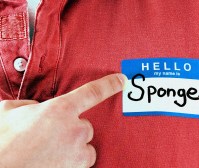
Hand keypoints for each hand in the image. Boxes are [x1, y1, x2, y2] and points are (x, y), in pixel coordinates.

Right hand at [0, 73, 125, 167]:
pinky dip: (74, 162)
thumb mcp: (9, 112)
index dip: (109, 85)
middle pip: (86, 126)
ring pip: (86, 146)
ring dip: (75, 147)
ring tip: (52, 153)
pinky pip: (83, 162)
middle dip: (72, 130)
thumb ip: (28, 105)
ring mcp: (79, 151)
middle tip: (51, 138)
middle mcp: (75, 129)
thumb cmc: (3, 143)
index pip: (92, 92)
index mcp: (60, 109)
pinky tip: (56, 162)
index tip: (121, 81)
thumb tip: (34, 108)